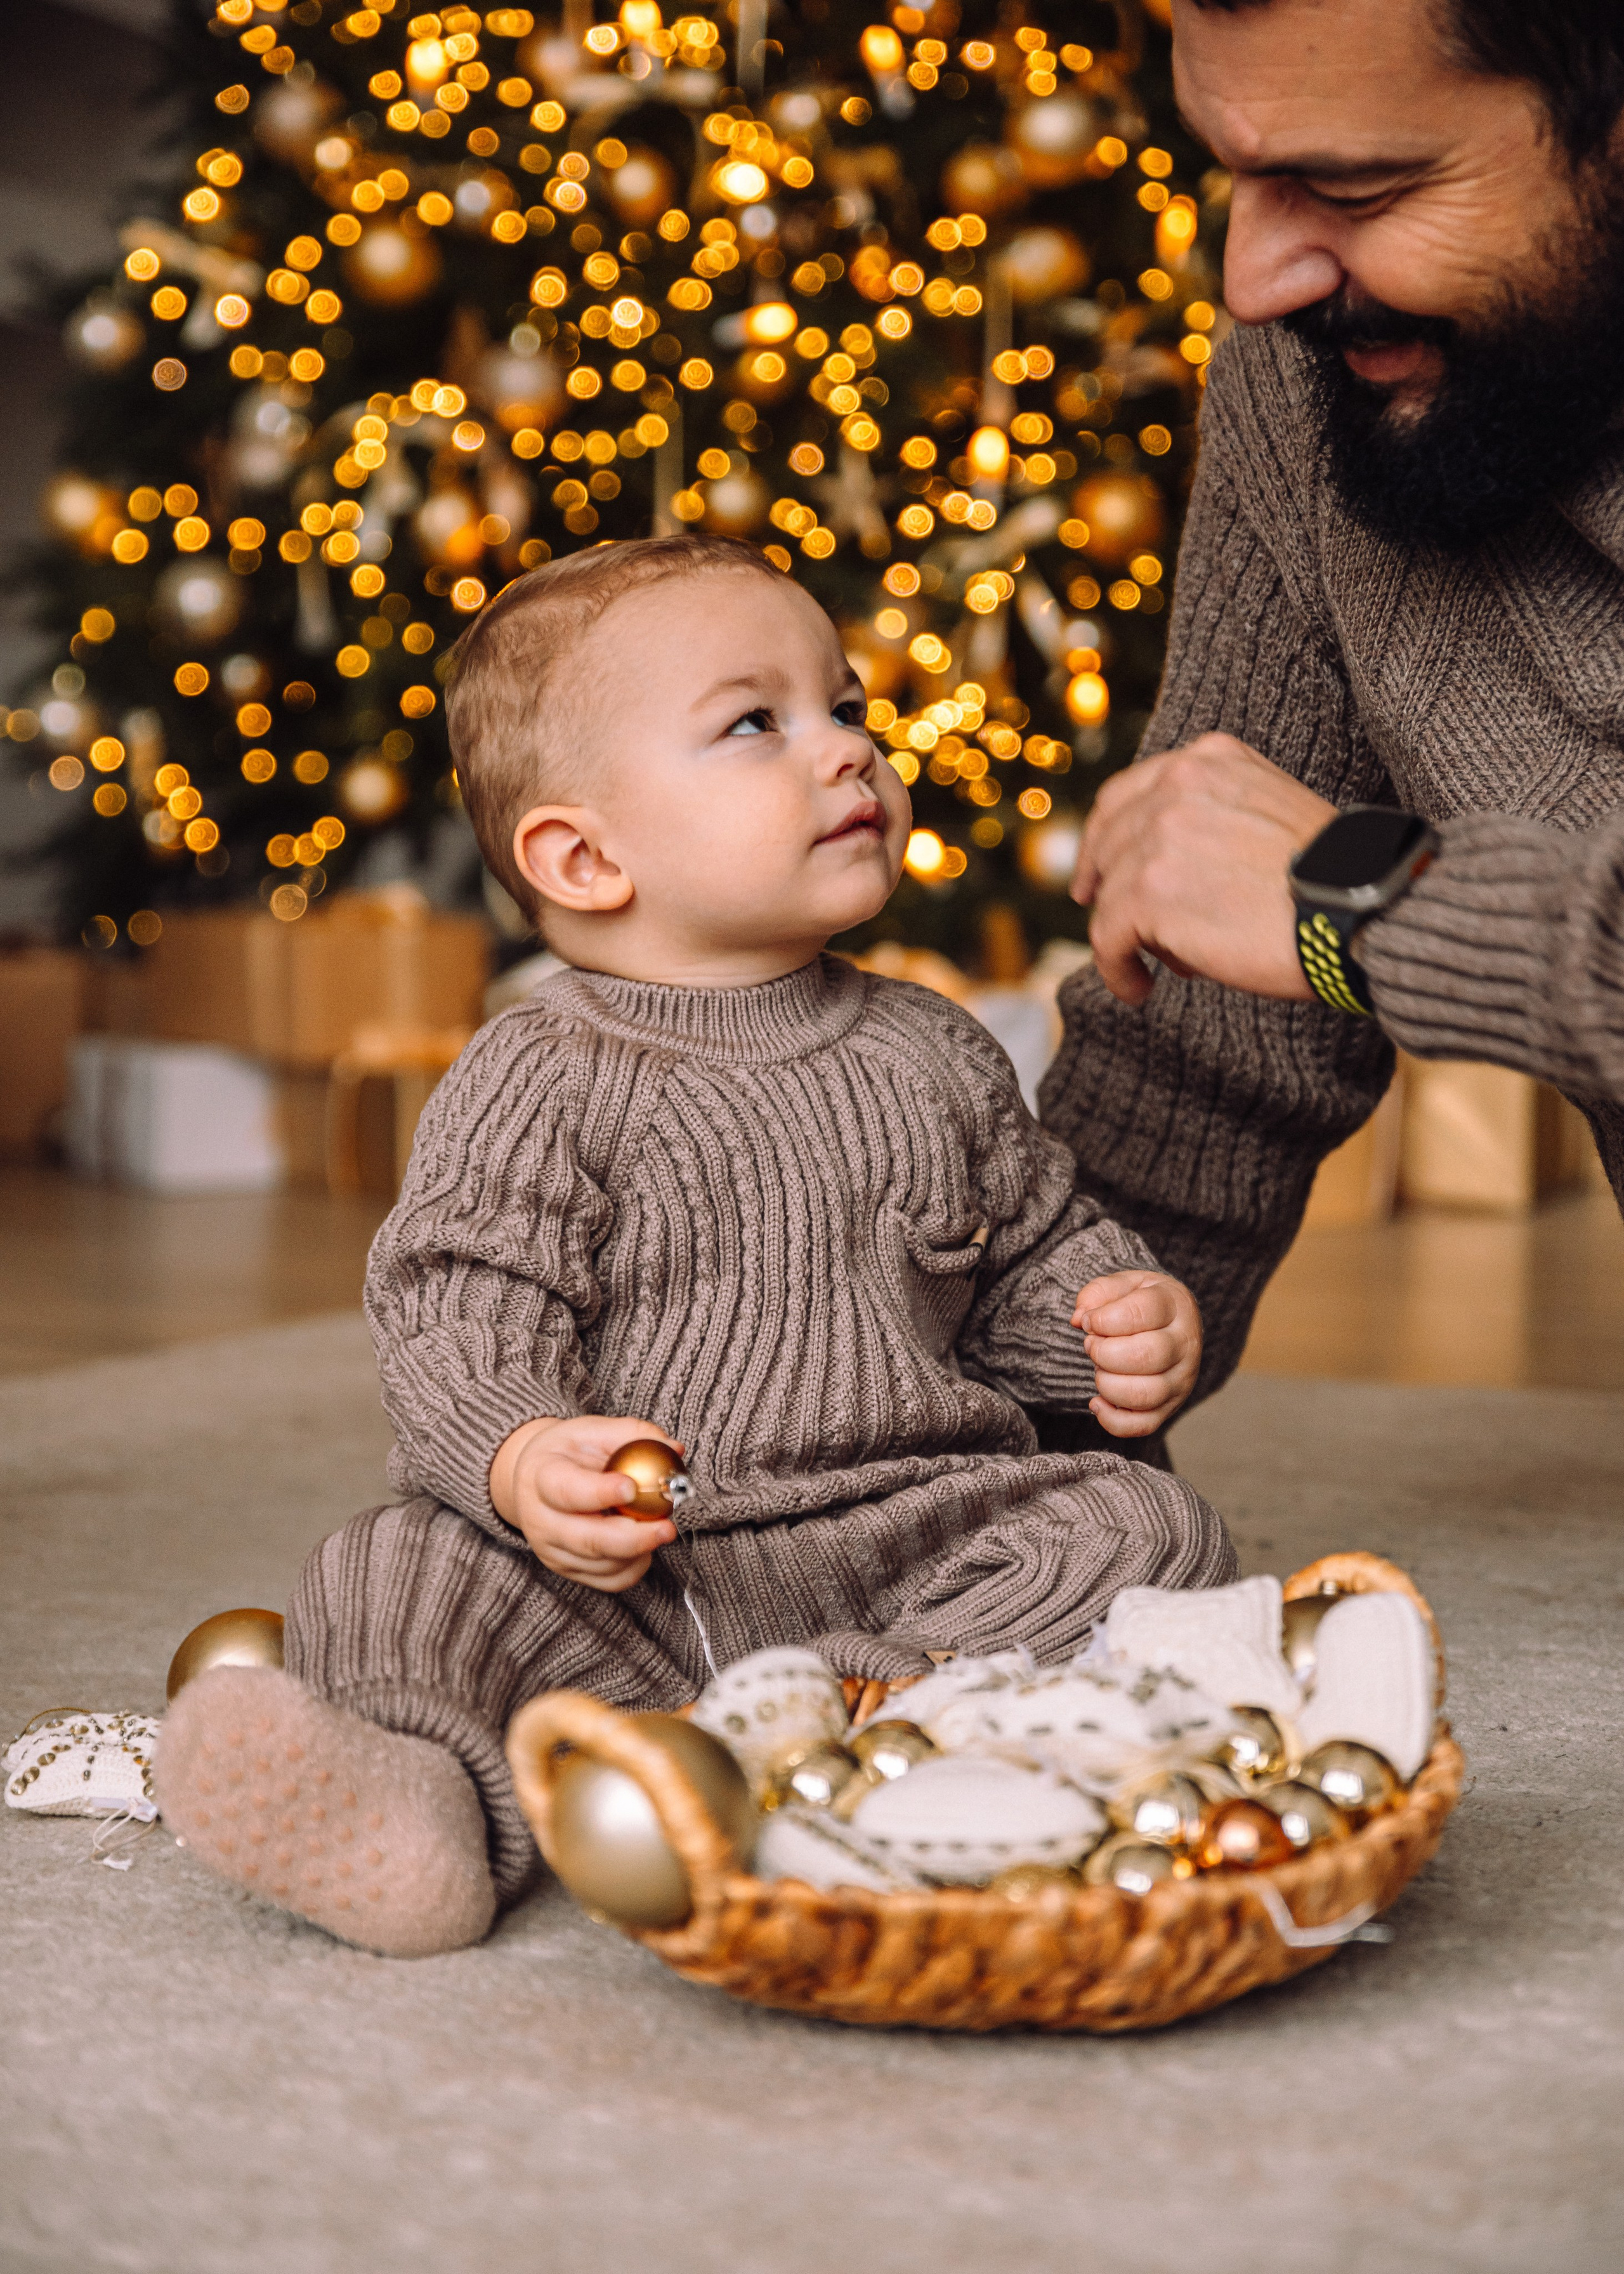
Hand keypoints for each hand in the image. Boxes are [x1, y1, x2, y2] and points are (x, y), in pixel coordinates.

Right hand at [490, 1415, 680, 1592]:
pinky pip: (608, 1581)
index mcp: (542, 1477)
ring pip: (603, 1565)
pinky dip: (633, 1568)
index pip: (568, 1491)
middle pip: (588, 1540)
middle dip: (634, 1538)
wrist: (531, 1479)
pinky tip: (643, 1547)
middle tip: (667, 1527)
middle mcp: (541, 1520)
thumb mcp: (592, 1430)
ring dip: (639, 1551)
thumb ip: (633, 1435)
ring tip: (659, 1528)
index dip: (600, 1493)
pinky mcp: (566, 1570)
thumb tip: (674, 1449)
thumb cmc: (566, 1452)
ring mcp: (552, 1550)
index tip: (632, 1488)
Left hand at [1071, 733, 1336, 1006]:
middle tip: (1110, 924)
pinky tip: (1138, 989)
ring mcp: (1158, 837)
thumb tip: (1164, 866)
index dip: (1106, 837)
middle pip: (1110, 841)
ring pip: (1110, 893)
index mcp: (1210, 760)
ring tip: (1152, 968)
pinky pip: (1107, 938)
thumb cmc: (1333, 879)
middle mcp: (1178, 786)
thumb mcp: (1271, 813)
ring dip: (1126, 935)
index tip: (1101, 872)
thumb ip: (1216, 817)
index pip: (1128, 793)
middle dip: (1105, 885)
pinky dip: (1116, 970)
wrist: (1359, 910)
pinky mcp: (1148, 892)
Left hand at [1072, 1270, 1201, 1437]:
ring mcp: (1181, 1380)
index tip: (1088, 1321)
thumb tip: (1080, 1318)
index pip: (1142, 1312)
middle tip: (1091, 1345)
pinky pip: (1144, 1425)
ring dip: (1108, 1385)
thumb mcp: (1123, 1285)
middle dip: (1105, 1352)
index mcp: (1176, 1306)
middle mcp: (1186, 1344)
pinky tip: (1097, 1402)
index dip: (1104, 1319)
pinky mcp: (1170, 1407)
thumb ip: (1098, 1293)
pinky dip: (1113, 1421)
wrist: (1168, 1324)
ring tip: (1099, 1369)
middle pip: (1147, 1355)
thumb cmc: (1139, 1303)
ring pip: (1146, 1394)